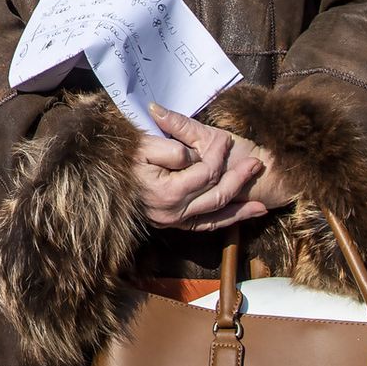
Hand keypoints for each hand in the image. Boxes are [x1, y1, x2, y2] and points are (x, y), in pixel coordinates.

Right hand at [135, 103, 275, 231]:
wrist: (102, 181)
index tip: (226, 140)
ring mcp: (174, 221)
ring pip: (217, 212)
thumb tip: (191, 154)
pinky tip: (252, 213)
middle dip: (238, 177)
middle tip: (256, 163)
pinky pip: (209, 224)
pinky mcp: (176, 225)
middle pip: (215, 193)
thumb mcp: (142, 146)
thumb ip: (170, 148)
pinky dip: (232, 218)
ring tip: (264, 193)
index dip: (218, 155)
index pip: (205, 173)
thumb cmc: (121, 158)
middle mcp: (173, 211)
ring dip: (242, 204)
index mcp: (167, 191)